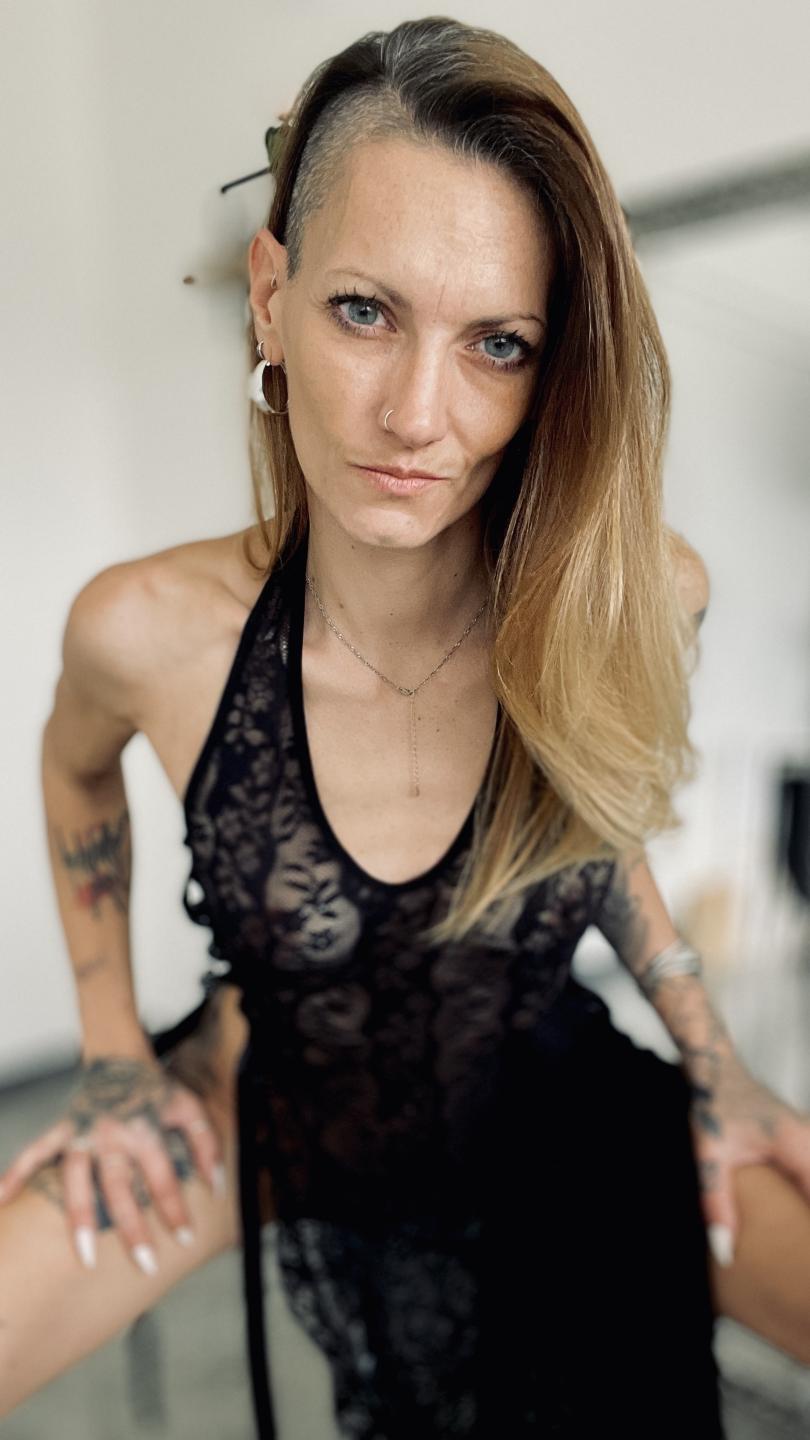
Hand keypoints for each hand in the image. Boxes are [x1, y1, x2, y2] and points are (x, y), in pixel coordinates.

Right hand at [0, 1051, 225, 1274]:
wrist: (120, 1056)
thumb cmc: (156, 1090)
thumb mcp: (190, 1109)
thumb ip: (207, 1145)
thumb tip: (217, 1186)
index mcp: (146, 1129)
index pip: (163, 1176)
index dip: (176, 1208)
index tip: (185, 1238)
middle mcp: (112, 1134)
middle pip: (121, 1186)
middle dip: (132, 1227)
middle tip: (145, 1265)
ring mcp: (82, 1133)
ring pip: (77, 1178)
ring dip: (80, 1216)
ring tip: (84, 1255)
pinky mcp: (61, 1129)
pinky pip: (34, 1152)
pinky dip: (16, 1173)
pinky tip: (2, 1199)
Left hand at [685, 1052, 809, 1266]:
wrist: (716, 1072)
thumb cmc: (713, 1107)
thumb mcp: (709, 1154)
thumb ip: (716, 1201)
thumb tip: (724, 1251)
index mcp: (796, 1143)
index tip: (807, 1263)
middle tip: (803, 1264)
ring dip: (807, 1214)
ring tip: (801, 1253)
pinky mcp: (808, 1146)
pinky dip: (807, 1197)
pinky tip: (799, 1225)